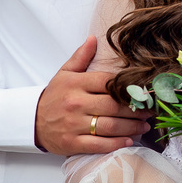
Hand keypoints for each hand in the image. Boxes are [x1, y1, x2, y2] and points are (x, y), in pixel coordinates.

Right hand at [35, 36, 150, 155]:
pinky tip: (130, 140)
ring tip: (145, 126)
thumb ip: (81, 56)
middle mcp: (75, 103)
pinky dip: (117, 143)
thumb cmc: (54, 96)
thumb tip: (94, 38)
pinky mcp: (72, 143)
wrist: (31, 121)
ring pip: (110, 126)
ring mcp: (73, 124)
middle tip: (150, 111)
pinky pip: (100, 144)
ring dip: (132, 127)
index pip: (108, 82)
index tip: (145, 92)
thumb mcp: (64, 73)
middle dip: (136, 110)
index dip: (129, 87)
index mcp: (76, 83)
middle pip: (114, 106)